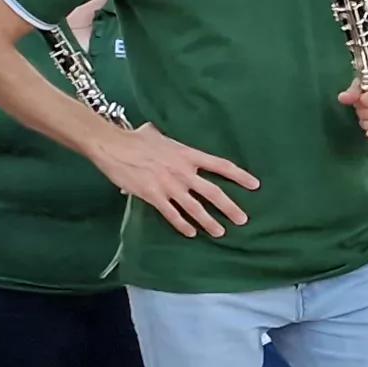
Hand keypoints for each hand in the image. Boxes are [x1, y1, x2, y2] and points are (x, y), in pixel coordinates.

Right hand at [95, 121, 258, 238]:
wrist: (113, 146)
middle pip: (213, 192)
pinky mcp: (153, 196)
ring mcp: (169, 185)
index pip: (220, 165)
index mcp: (187, 154)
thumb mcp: (157, 134)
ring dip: (209, 222)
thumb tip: (158, 136)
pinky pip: (171, 214)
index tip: (254, 185)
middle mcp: (183, 171)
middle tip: (242, 220)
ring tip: (220, 232)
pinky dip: (182, 224)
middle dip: (229, 207)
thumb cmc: (134, 138)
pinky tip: (190, 232)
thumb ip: (166, 140)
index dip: (239, 176)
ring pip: (195, 208)